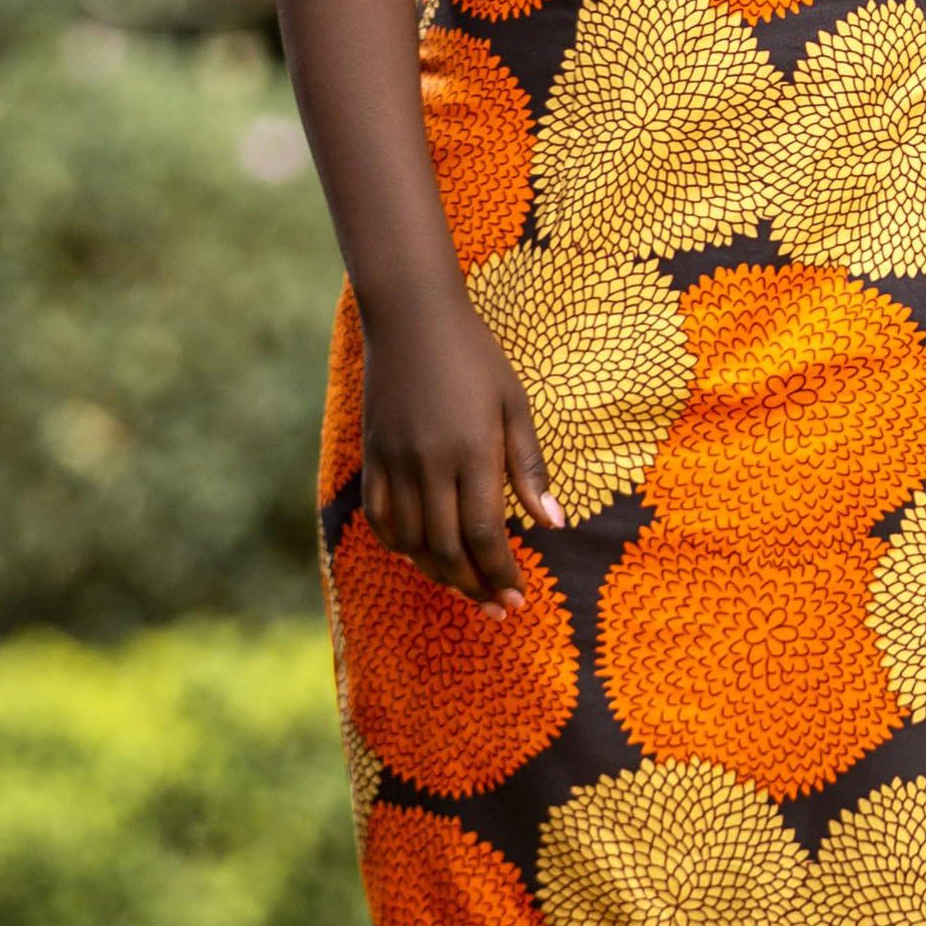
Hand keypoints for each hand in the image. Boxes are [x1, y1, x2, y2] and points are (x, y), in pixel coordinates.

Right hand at [357, 291, 558, 613]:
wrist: (412, 318)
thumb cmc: (475, 357)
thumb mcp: (515, 405)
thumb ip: (530, 468)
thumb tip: (553, 525)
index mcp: (473, 451)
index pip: (485, 534)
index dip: (501, 573)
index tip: (518, 597)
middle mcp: (430, 464)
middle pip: (447, 548)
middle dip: (475, 586)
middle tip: (497, 608)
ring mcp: (395, 462)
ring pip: (412, 541)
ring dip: (440, 573)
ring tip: (467, 588)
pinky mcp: (372, 456)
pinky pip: (380, 518)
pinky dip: (400, 546)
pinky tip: (421, 556)